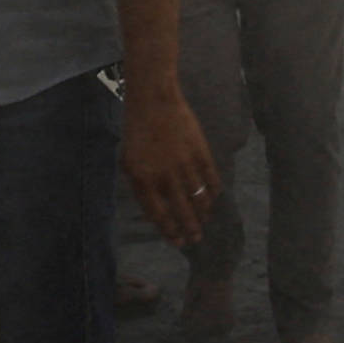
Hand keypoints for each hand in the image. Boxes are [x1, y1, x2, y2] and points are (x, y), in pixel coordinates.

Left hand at [121, 87, 220, 247]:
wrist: (153, 101)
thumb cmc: (137, 132)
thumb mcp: (129, 162)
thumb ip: (141, 187)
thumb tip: (157, 210)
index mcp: (143, 179)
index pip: (159, 214)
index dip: (169, 231)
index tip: (178, 241)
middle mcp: (164, 176)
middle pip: (182, 210)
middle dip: (190, 228)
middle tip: (196, 238)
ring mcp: (184, 164)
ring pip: (199, 197)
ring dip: (203, 213)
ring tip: (205, 220)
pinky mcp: (200, 152)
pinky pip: (211, 178)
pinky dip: (214, 191)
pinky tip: (213, 198)